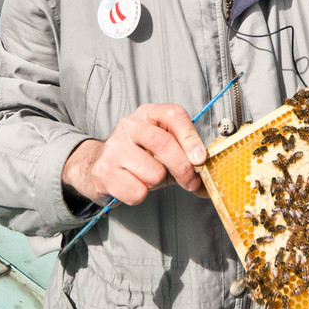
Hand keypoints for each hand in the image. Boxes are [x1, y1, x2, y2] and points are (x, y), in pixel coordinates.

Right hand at [62, 104, 207, 206]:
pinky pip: (137, 191)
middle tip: (190, 182)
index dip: (191, 138)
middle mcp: (129, 125)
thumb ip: (187, 159)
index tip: (201, 158)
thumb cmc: (140, 158)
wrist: (98, 167)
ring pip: (153, 173)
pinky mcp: (105, 171)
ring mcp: (115, 147)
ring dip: (157, 182)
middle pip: (164, 144)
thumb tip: (210, 183)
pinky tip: (132, 184)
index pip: (174, 115)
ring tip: (147, 177)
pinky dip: (140, 195)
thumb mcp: (164, 150)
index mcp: (149, 114)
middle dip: (183, 168)